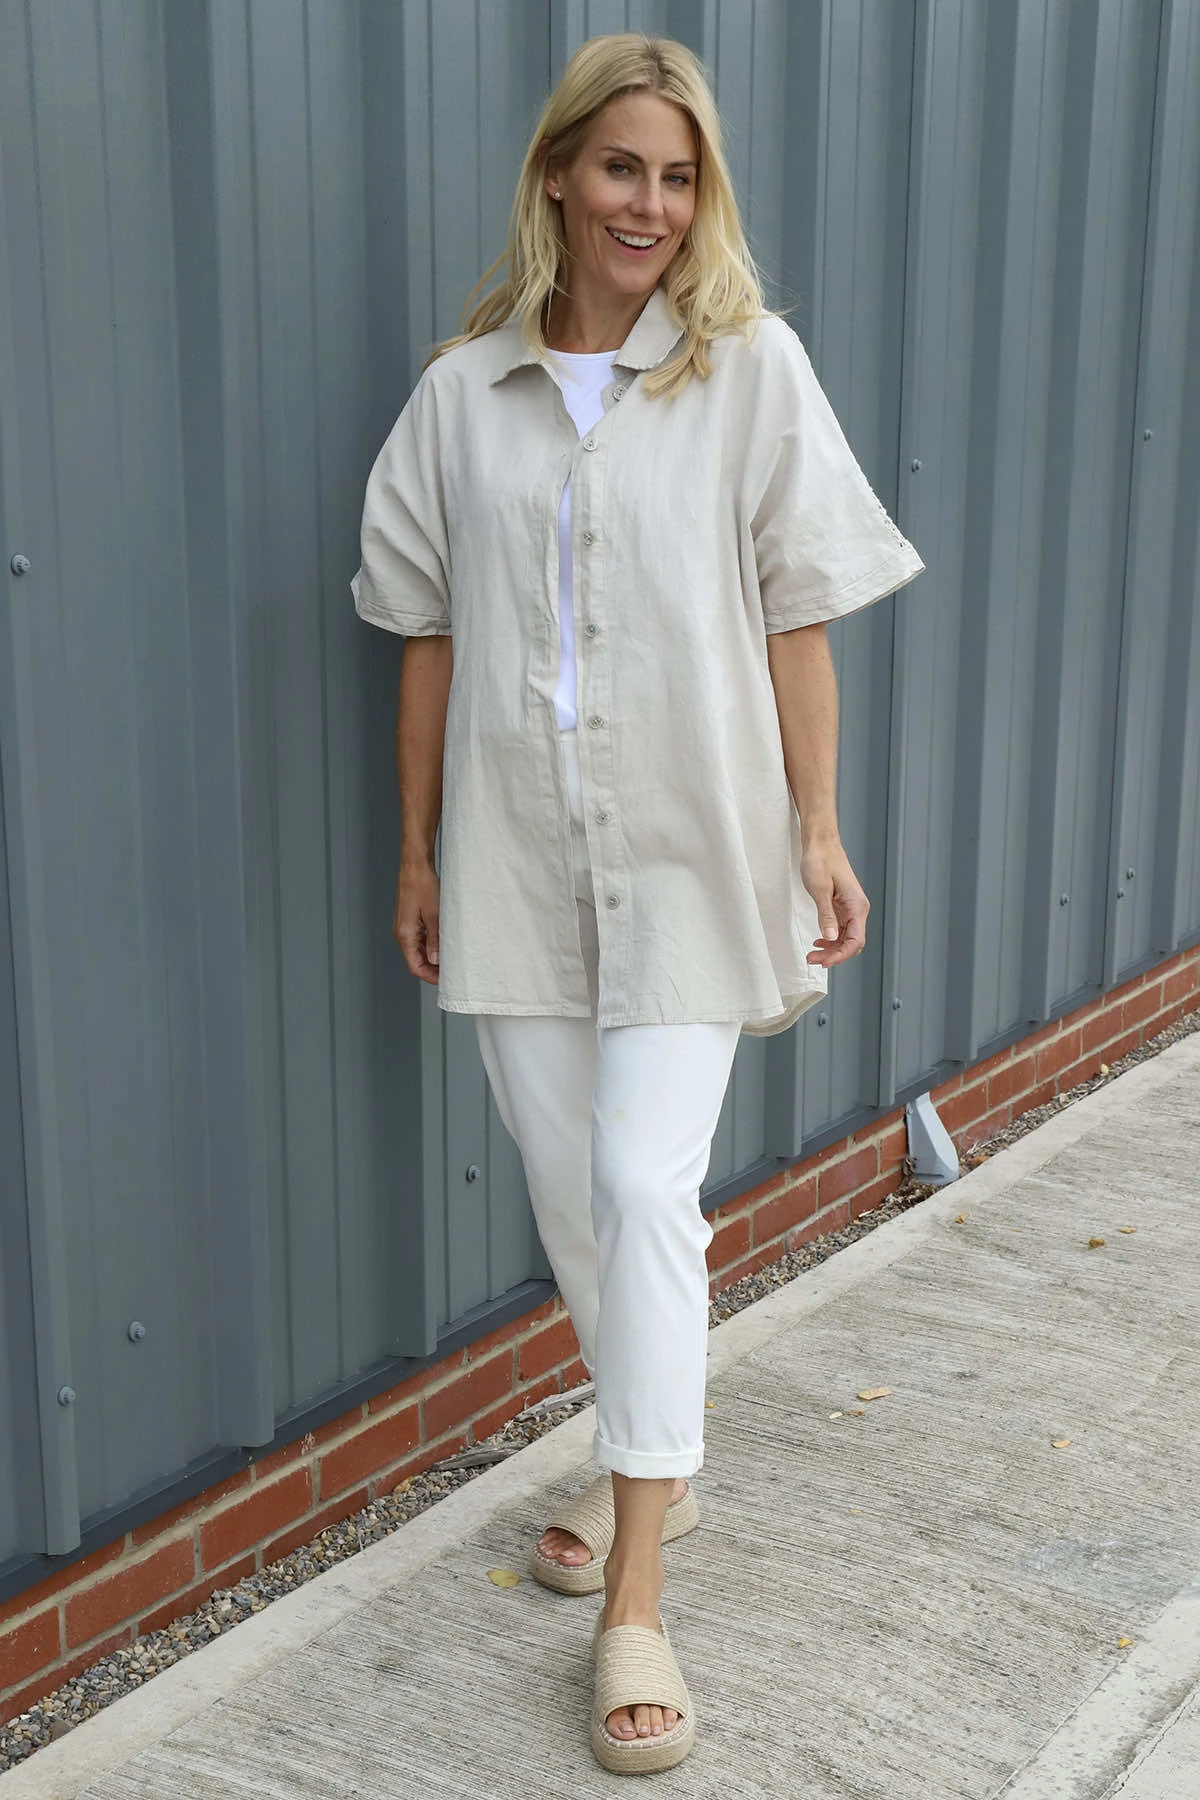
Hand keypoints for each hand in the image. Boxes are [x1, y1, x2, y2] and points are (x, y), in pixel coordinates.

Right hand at [394, 863, 439, 984]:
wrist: (415, 867)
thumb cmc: (422, 886)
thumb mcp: (434, 915)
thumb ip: (435, 939)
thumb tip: (436, 960)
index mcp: (405, 935)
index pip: (415, 967)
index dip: (430, 977)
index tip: (446, 979)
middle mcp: (402, 934)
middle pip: (416, 962)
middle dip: (433, 969)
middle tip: (451, 971)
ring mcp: (405, 929)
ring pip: (419, 952)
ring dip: (433, 958)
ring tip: (450, 958)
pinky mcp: (410, 922)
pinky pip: (420, 941)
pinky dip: (431, 946)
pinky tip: (443, 944)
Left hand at [800, 841, 868, 966]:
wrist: (820, 843)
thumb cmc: (821, 860)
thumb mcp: (820, 890)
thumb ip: (826, 915)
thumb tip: (830, 937)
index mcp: (856, 905)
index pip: (855, 941)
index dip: (840, 955)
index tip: (823, 962)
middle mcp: (857, 908)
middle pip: (851, 942)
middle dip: (833, 955)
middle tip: (812, 959)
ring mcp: (850, 907)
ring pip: (846, 937)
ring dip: (831, 948)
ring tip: (813, 953)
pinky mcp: (843, 905)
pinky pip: (841, 928)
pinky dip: (830, 938)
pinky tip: (819, 940)